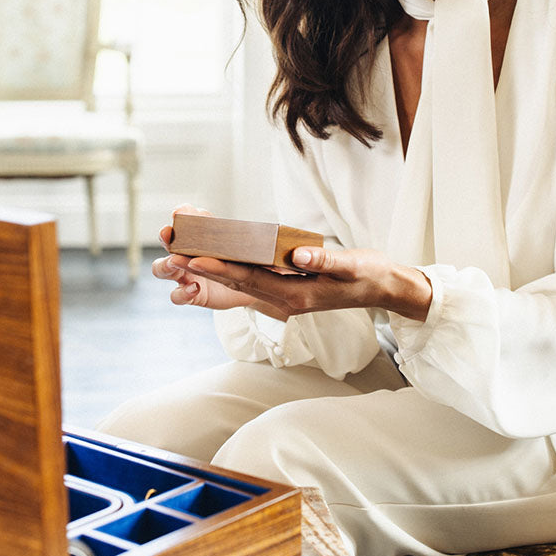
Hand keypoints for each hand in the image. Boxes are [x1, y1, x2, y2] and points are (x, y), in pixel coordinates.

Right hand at [152, 205, 262, 311]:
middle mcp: (188, 251)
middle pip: (167, 241)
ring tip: (176, 263)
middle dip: (166, 236)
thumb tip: (275, 239)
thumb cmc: (252, 259)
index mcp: (201, 233)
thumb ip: (255, 238)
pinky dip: (182, 292)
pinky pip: (176, 295)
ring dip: (166, 265)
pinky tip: (194, 288)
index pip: (184, 218)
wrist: (258, 285)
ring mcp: (186, 273)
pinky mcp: (192, 294)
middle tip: (169, 234)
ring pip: (162, 268)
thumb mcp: (255, 245)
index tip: (180, 213)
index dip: (180, 214)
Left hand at [171, 245, 432, 321]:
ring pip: (239, 284)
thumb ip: (325, 262)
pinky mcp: (283, 291)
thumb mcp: (353, 265)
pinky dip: (228, 270)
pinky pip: (249, 282)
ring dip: (210, 271)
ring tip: (181, 254)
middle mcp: (283, 302)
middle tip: (173, 254)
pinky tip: (211, 258)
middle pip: (237, 284)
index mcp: (297, 297)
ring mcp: (281, 299)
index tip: (195, 258)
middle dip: (204, 270)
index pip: (251, 281)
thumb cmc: (368, 275)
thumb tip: (298, 257)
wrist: (382, 290)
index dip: (221, 269)